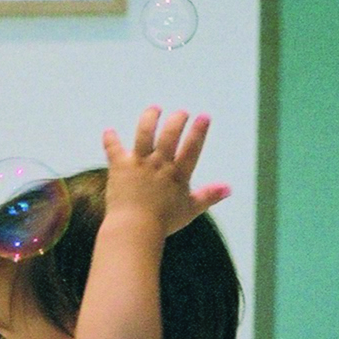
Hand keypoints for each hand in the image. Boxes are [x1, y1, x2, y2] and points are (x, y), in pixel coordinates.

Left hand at [101, 108, 231, 235]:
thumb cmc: (163, 223)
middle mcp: (160, 164)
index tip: (203, 116)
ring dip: (149, 118)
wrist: (134, 229)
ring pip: (144, 132)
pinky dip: (110, 140)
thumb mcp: (190, 209)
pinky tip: (109, 131)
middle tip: (181, 112)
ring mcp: (139, 163)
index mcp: (178, 174)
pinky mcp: (120, 167)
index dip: (199, 131)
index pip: (192, 148)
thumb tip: (229, 188)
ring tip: (154, 109)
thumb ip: (209, 196)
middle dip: (177, 119)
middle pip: (170, 134)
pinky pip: (113, 148)